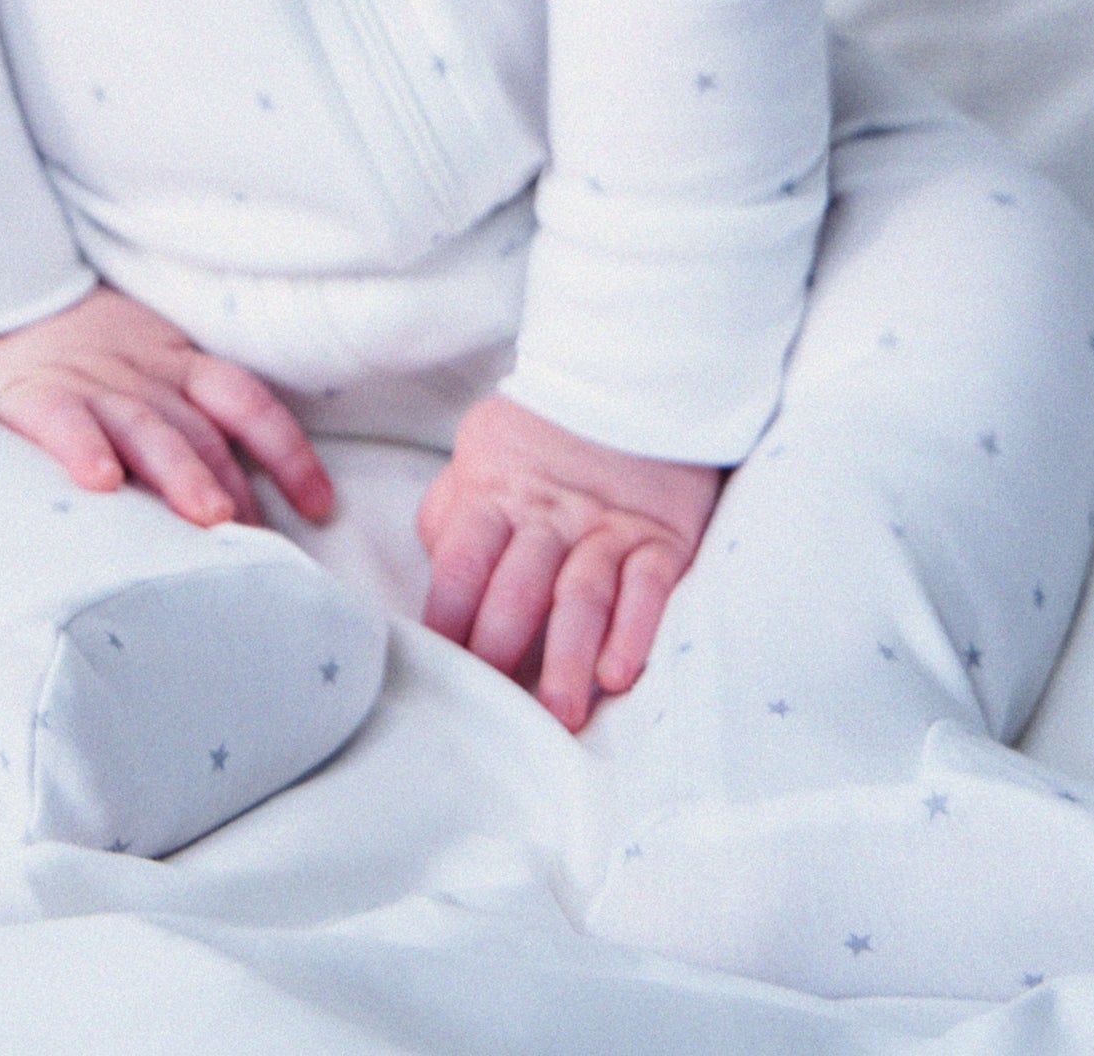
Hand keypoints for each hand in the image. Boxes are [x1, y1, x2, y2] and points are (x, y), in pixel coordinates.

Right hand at [0, 283, 335, 529]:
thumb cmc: (77, 349)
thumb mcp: (143, 360)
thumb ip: (187, 414)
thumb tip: (246, 500)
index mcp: (176, 363)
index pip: (247, 403)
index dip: (288, 451)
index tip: (320, 506)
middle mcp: (143, 375)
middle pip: (202, 429)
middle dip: (236, 484)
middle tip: (263, 543)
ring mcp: (91, 384)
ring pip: (147, 430)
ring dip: (182, 475)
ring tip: (209, 517)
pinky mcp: (35, 396)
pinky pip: (63, 422)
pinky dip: (84, 449)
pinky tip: (101, 482)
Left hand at [416, 393, 722, 732]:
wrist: (637, 379)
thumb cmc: (545, 434)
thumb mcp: (486, 452)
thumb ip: (456, 508)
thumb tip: (432, 560)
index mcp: (496, 494)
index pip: (461, 562)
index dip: (446, 617)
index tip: (438, 666)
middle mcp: (550, 516)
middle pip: (519, 588)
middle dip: (502, 650)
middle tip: (495, 705)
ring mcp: (607, 528)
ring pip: (582, 597)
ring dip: (568, 659)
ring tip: (559, 714)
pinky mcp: (661, 538)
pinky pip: (648, 588)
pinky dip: (634, 632)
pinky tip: (619, 673)